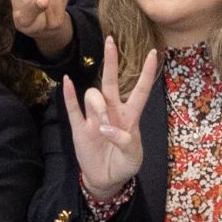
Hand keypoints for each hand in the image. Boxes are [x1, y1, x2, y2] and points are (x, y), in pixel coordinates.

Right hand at [63, 48, 157, 200]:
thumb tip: (106, 127)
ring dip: (97, 104)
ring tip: (101, 124)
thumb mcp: (133, 157)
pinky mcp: (80, 128)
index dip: (147, 73)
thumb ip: (125, 141)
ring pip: (93, 96)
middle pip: (111, 82)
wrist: (106, 180)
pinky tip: (67, 82)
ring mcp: (94, 118)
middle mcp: (112, 112)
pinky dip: (69, 95)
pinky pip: (72, 108)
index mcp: (130, 117)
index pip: (140, 90)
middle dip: (112, 62)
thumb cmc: (124, 165)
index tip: (154, 53)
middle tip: (110, 41)